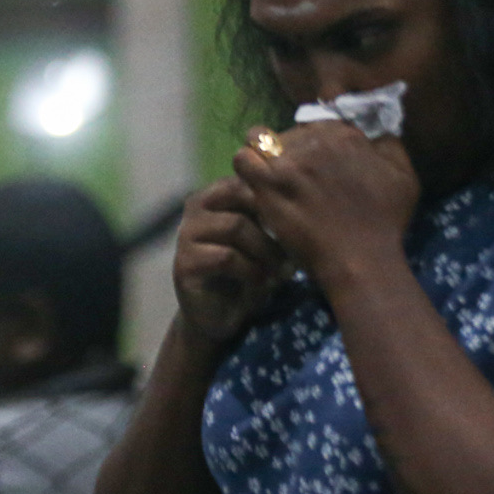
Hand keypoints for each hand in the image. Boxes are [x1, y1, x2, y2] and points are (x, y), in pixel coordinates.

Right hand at [171, 176, 287, 345]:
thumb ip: (274, 216)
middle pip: (240, 193)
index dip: (277, 195)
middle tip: (294, 245)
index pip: (248, 176)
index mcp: (217, 194)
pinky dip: (251, 270)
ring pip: (235, 225)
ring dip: (266, 249)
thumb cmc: (249, 272)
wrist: (219, 317)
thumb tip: (309, 199)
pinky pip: (226, 257)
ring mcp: (186, 234)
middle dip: (271, 219)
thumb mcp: (265, 239)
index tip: (302, 219)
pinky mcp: (184, 264)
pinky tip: (263, 282)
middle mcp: (197, 206)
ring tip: (283, 270)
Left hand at [233, 122, 417, 290]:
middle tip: (296, 175)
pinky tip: (256, 183)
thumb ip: (389, 144)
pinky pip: (243, 160)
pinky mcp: (268, 185)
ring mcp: (288, 163)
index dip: (316, 141)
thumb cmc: (385, 223)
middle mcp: (315, 141)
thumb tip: (375, 128)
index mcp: (345, 135)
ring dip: (263, 152)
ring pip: (261, 138)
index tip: (318, 162)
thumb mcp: (404, 176)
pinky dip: (248, 167)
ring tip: (270, 174)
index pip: (319, 123)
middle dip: (292, 148)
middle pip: (290, 131)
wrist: (361, 260)